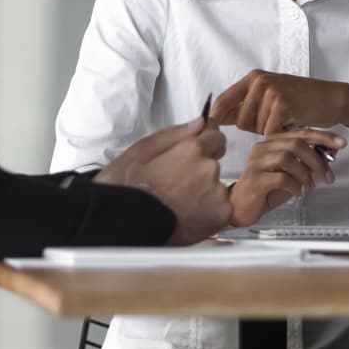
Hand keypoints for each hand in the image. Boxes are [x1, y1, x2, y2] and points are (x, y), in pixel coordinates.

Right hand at [95, 117, 231, 244]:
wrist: (127, 225)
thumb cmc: (128, 190)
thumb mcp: (140, 152)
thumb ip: (174, 134)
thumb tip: (199, 123)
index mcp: (191, 150)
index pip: (215, 136)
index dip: (205, 143)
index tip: (197, 151)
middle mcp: (209, 168)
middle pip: (213, 164)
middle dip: (199, 171)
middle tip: (175, 184)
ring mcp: (217, 193)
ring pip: (216, 188)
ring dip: (203, 193)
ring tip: (177, 204)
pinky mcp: (221, 216)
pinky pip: (220, 209)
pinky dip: (208, 213)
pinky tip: (186, 217)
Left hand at [209, 70, 348, 136]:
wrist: (331, 98)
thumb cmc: (300, 100)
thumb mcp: (268, 98)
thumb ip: (243, 107)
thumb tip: (214, 118)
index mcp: (252, 78)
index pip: (222, 101)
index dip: (216, 119)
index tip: (214, 131)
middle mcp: (259, 81)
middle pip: (240, 120)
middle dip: (255, 128)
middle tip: (275, 121)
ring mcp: (271, 91)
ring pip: (255, 128)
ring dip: (270, 131)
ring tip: (285, 120)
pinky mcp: (283, 104)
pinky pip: (270, 131)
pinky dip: (280, 134)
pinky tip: (291, 125)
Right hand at [228, 129, 346, 226]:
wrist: (240, 207)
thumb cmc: (265, 190)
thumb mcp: (291, 174)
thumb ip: (307, 164)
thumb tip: (330, 154)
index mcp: (271, 143)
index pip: (300, 133)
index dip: (322, 137)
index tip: (341, 143)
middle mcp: (262, 149)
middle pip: (294, 143)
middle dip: (317, 158)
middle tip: (327, 174)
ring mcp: (256, 164)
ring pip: (286, 157)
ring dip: (305, 172)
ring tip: (310, 185)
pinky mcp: (255, 181)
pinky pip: (280, 178)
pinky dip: (294, 185)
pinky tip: (297, 192)